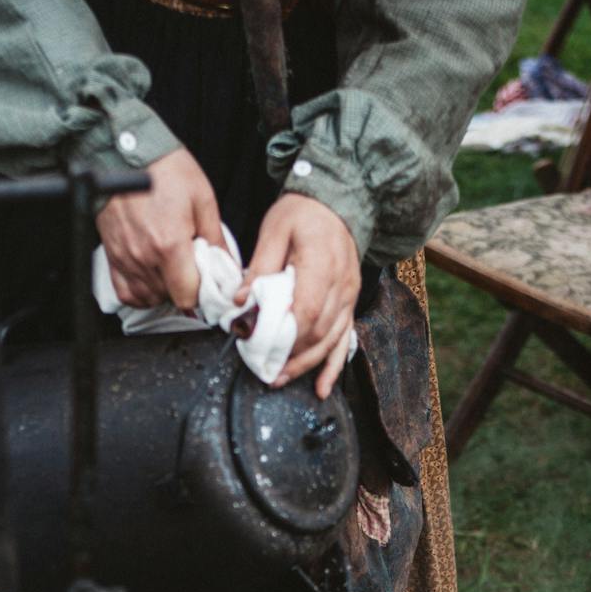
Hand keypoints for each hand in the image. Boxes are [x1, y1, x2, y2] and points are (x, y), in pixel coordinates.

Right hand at [95, 148, 223, 310]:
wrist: (125, 153)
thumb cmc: (164, 170)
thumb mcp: (203, 200)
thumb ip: (216, 240)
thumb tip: (228, 267)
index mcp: (170, 245)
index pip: (188, 296)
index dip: (202, 293)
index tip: (207, 282)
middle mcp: (144, 256)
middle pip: (169, 298)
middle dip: (185, 288)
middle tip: (191, 268)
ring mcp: (125, 258)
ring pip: (149, 297)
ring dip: (164, 291)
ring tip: (172, 270)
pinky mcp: (112, 256)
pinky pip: (126, 292)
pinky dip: (141, 292)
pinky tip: (152, 279)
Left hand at [238, 194, 359, 397]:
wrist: (336, 203)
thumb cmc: (302, 214)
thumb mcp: (274, 230)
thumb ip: (259, 268)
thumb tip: (241, 303)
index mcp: (322, 263)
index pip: (308, 309)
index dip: (285, 334)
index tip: (259, 345)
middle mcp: (342, 284)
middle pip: (319, 332)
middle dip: (291, 356)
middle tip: (263, 372)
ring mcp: (349, 297)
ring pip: (331, 341)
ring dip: (306, 365)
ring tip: (280, 379)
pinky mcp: (349, 304)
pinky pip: (345, 340)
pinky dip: (333, 366)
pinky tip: (321, 387)